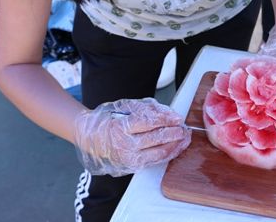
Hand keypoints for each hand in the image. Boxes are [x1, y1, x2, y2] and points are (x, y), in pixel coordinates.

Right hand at [73, 98, 190, 176]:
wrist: (91, 139)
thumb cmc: (110, 120)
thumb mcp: (124, 107)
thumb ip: (146, 109)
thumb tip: (168, 113)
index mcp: (121, 127)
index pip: (148, 123)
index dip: (166, 120)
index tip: (177, 118)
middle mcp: (124, 144)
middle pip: (155, 139)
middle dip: (173, 134)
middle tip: (184, 129)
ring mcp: (128, 158)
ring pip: (157, 153)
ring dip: (174, 146)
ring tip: (184, 139)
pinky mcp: (132, 166)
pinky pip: (154, 162)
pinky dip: (167, 155)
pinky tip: (175, 148)